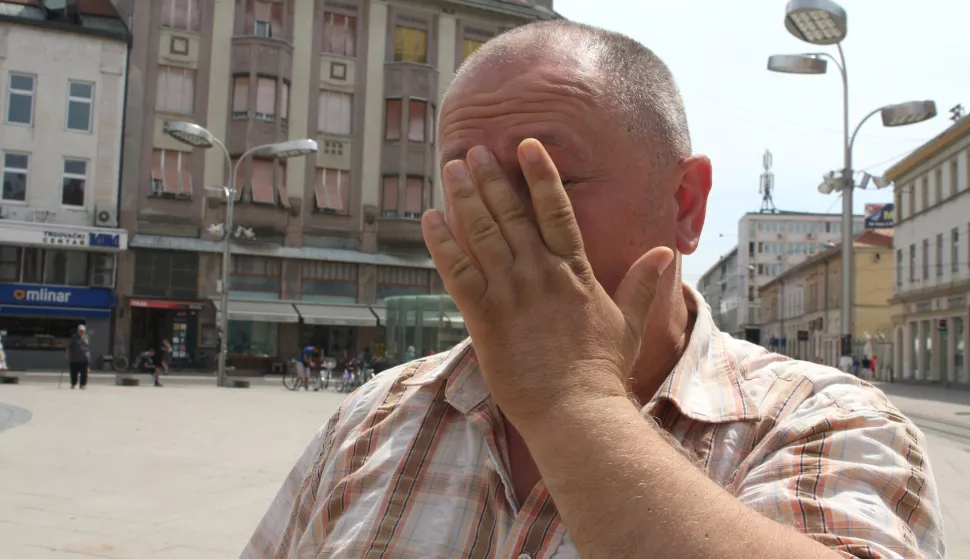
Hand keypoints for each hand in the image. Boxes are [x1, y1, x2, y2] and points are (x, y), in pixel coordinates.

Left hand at [422, 139, 673, 426]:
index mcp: (574, 271)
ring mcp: (510, 293)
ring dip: (465, 198)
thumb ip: (641, 284)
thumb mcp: (629, 322)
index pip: (556, 211)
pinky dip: (443, 243)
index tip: (527, 146)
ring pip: (483, 233)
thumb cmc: (603, 371)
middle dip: (492, 178)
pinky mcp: (484, 318)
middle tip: (475, 149)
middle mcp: (540, 273)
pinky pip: (457, 272)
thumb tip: (664, 252)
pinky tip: (431, 218)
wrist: (576, 411)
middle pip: (512, 214)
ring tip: (453, 168)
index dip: (540, 175)